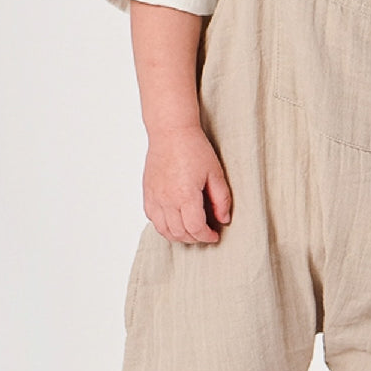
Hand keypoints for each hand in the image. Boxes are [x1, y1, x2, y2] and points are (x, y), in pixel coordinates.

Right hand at [142, 124, 232, 243]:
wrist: (171, 132)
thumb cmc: (193, 148)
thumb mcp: (215, 173)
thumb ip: (221, 199)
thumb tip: (223, 220)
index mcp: (186, 195)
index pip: (195, 228)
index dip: (207, 236)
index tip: (214, 235)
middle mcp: (167, 199)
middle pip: (179, 233)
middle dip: (194, 238)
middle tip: (205, 233)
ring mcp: (155, 197)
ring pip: (163, 230)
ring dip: (178, 236)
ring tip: (190, 231)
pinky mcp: (148, 192)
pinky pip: (152, 218)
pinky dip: (163, 225)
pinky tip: (174, 220)